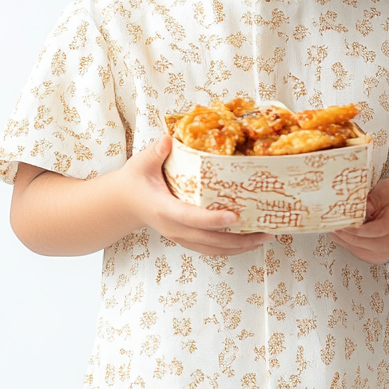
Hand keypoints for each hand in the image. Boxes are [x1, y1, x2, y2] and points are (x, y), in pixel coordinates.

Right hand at [119, 135, 272, 256]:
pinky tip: (250, 241)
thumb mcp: (141, 163)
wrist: (123, 203)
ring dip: (240, 246)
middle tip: (265, 230)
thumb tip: (169, 139)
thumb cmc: (135, 181)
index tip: (235, 216)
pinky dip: (231, 248)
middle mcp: (174, 227)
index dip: (212, 220)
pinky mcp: (186, 238)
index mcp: (163, 209)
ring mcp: (180, 236)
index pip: (190, 217)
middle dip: (238, 238)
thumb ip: (156, 152)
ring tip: (265, 236)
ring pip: (212, 248)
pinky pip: (210, 249)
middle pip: (209, 239)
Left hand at [330, 178, 388, 263]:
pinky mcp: (370, 256)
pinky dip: (343, 241)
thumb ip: (376, 196)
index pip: (373, 231)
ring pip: (354, 248)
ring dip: (341, 237)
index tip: (341, 224)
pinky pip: (353, 251)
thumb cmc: (387, 199)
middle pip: (360, 241)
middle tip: (330, 224)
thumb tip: (365, 206)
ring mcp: (378, 253)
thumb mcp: (386, 189)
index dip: (355, 229)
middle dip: (343, 233)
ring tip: (330, 226)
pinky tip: (337, 232)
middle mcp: (387, 244)